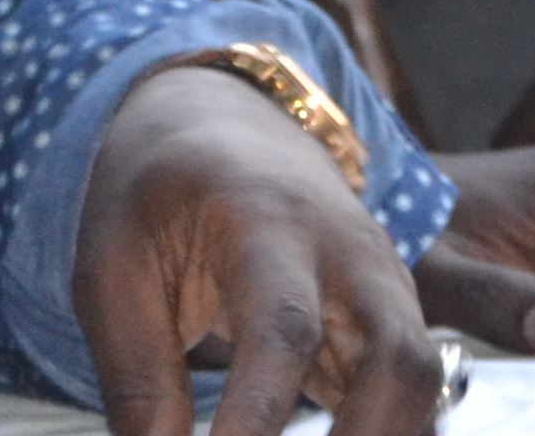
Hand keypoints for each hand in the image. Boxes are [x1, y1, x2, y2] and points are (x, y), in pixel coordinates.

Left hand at [73, 64, 441, 435]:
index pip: (284, 327)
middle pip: (396, 358)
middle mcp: (348, 255)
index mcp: (268, 223)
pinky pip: (409, 397)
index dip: (259, 410)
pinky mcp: (388, 324)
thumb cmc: (157, 198)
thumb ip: (135, 378)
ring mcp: (382, 288)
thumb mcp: (113, 269)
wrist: (224, 127)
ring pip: (421, 383)